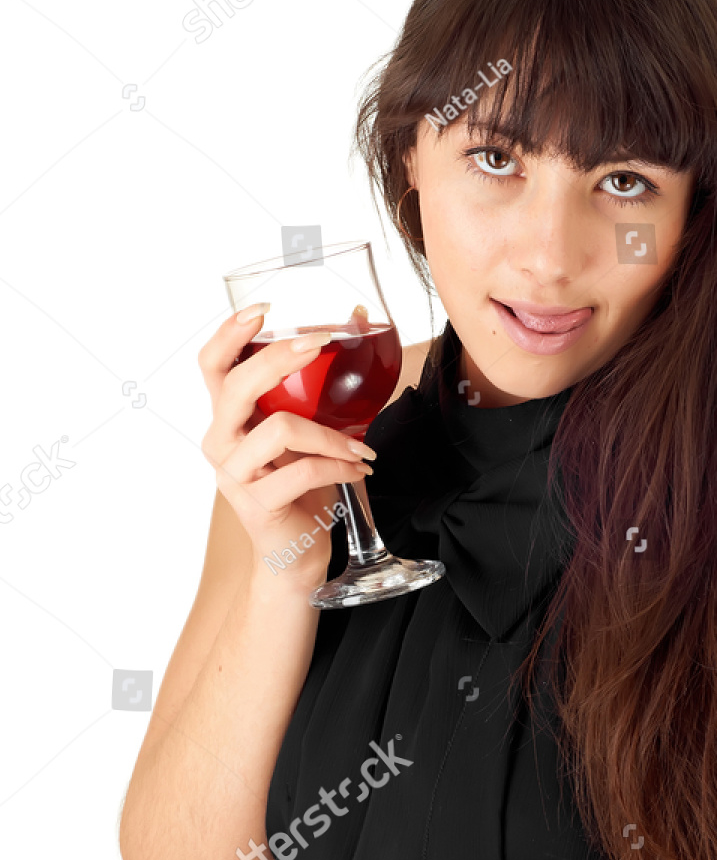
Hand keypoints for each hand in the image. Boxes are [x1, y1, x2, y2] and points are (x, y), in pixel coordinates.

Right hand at [199, 305, 376, 587]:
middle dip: (279, 358)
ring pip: (279, 429)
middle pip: (237, 386)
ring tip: (361, 447)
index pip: (213, 366)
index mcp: (228, 418)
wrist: (295, 551)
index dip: (230, 334)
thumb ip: (320, 387)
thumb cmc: (300, 485)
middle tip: (320, 343)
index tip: (263, 309)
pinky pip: (302, 471)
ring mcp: (235, 475)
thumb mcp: (308, 430)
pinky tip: (359, 469)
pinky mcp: (257, 504)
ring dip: (331, 433)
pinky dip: (340, 466)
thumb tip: (360, 320)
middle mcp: (221, 442)